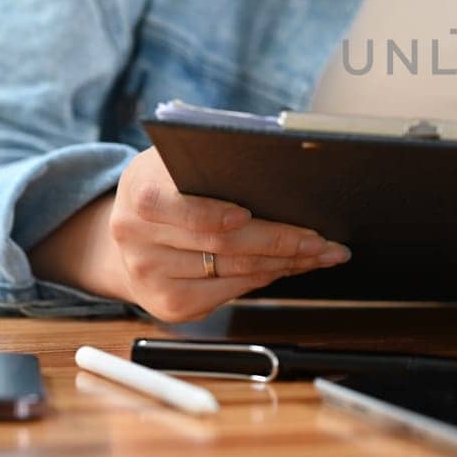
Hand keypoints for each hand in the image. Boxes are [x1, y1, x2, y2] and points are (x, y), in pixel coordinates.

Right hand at [106, 147, 349, 321]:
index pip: (178, 207)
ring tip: (322, 253)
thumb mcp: (178, 162)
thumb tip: (274, 152)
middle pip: (221, 244)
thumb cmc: (170, 186)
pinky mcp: (171, 304)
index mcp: (141, 192)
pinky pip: (231, 291)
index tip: (247, 214)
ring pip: (234, 270)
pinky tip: (293, 266)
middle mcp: (138, 239)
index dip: (213, 214)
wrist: (133, 234)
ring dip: (286, 262)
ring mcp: (151, 276)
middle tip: (321, 239)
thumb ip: (213, 157)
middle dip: (281, 241)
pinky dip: (268, 277)